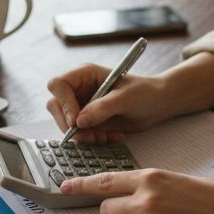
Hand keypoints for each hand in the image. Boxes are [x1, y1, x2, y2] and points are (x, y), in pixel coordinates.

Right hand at [45, 64, 178, 142]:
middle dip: (69, 125)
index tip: (76, 121)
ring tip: (103, 138)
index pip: (58, 85)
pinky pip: (79, 133)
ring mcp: (83, 105)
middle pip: (56, 106)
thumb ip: (102, 108)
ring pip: (65, 123)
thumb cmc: (144, 92)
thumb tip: (79, 122)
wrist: (157, 104)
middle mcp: (80, 89)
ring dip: (81, 135)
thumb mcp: (126, 98)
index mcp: (85, 74)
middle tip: (88, 136)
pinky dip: (91, 139)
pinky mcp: (89, 121)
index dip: (63, 103)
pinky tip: (110, 137)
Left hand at [59, 169, 213, 213]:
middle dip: (113, 211)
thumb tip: (128, 191)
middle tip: (133, 212)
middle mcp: (146, 199)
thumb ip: (151, 183)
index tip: (64, 187)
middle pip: (104, 208)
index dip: (80, 185)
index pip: (104, 181)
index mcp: (152, 177)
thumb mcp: (180, 178)